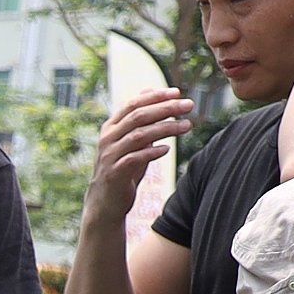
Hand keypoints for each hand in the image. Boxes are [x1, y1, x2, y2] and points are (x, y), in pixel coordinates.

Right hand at [89, 89, 193, 210]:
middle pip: (138, 116)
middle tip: (189, 105)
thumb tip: (151, 91)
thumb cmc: (122, 168)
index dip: (155, 97)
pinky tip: (167, 149)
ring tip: (187, 126)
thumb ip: (139, 119)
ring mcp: (109, 155)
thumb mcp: (129, 141)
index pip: (133, 104)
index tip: (177, 92)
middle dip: (165, 108)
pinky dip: (152, 152)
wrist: (105, 201)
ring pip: (139, 135)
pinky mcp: (114, 173)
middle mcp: (108, 138)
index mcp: (111, 127)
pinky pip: (134, 159)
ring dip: (165, 128)